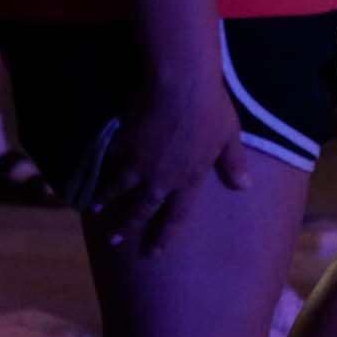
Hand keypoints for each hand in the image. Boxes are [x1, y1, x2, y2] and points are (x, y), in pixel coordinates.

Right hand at [89, 79, 249, 255]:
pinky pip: (110, 160)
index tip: (154, 252)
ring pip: (119, 189)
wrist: (182, 84)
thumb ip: (234, 164)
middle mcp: (161, 179)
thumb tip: (245, 187)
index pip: (177, 216)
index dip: (165, 236)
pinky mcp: (124, 143)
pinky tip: (92, 173)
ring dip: (105, 201)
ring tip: (93, 211)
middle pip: (142, 209)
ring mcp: (139, 163)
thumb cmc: (212, 108)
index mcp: (189, 180)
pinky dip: (101, 168)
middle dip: (127, 227)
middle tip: (115, 241)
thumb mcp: (229, 136)